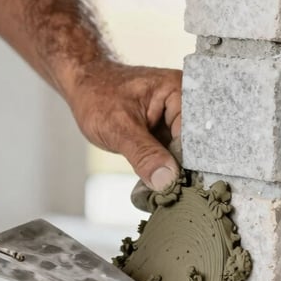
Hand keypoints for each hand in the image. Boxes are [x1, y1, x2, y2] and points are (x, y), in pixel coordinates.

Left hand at [65, 60, 181, 190]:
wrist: (83, 87)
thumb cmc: (97, 96)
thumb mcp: (118, 127)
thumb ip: (144, 154)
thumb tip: (167, 181)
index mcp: (181, 91)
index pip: (196, 134)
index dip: (191, 163)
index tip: (183, 187)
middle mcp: (186, 102)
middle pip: (194, 145)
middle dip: (183, 170)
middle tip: (174, 194)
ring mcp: (176, 118)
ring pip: (183, 153)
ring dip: (173, 172)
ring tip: (167, 191)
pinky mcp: (166, 130)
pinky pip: (172, 154)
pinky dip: (164, 168)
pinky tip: (159, 182)